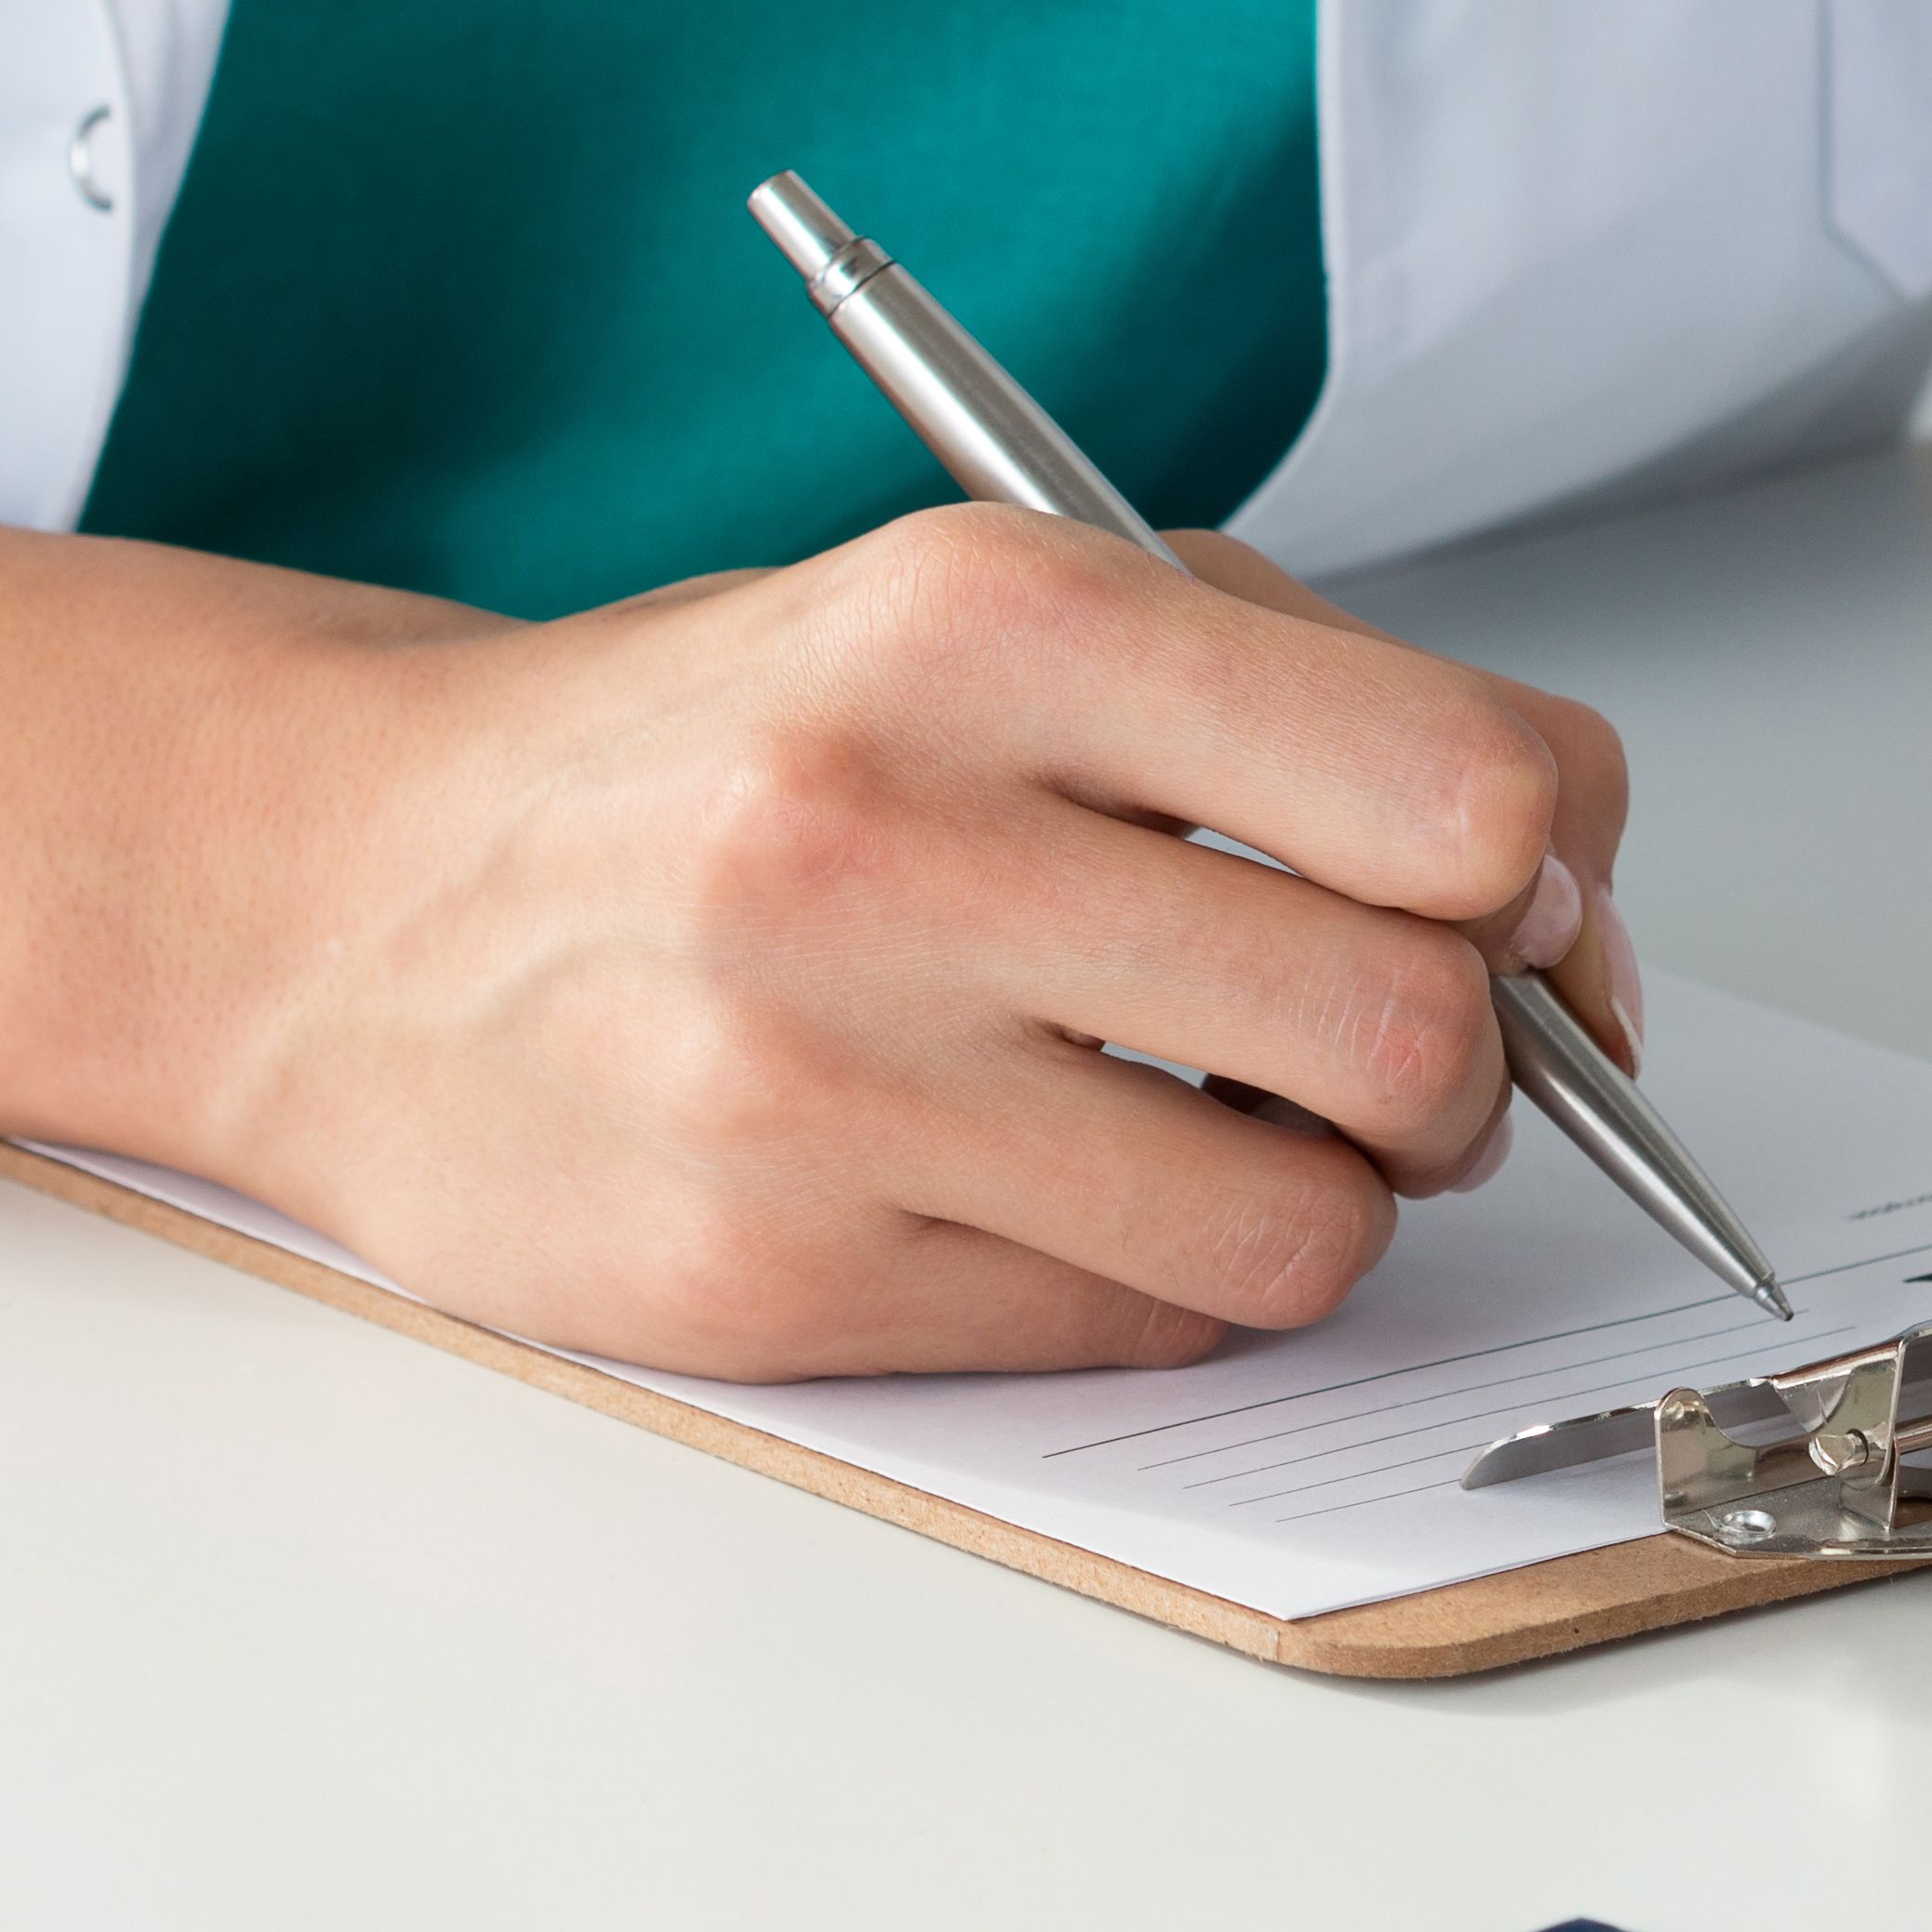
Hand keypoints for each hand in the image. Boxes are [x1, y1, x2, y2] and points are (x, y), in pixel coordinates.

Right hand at [197, 508, 1638, 1379]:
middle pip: (1410, 1033)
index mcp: (986, 616)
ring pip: (1304, 1231)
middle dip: (1466, 1066)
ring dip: (1328, 1196)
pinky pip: (1145, 1330)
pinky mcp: (777, 1282)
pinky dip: (1168, 1271)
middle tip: (1392, 1046)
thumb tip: (1578, 923)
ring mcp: (822, 1079)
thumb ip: (1322, 706)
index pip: (1460, 792)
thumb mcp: (1010, 601)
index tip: (1510, 895)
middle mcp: (894, 837)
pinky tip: (1064, 1176)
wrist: (352, 901)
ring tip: (1224, 1117)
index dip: (1545, 874)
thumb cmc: (739, 744)